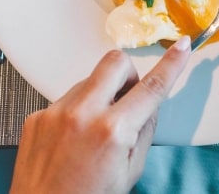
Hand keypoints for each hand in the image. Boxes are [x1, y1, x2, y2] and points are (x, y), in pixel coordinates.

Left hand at [10, 36, 190, 193]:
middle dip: (128, 75)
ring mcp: (55, 112)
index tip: (181, 47)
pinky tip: (72, 138)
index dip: (172, 64)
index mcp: (112, 131)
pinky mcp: (37, 115)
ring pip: (89, 79)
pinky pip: (65, 98)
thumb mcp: (130, 173)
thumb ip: (144, 134)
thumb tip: (149, 106)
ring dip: (99, 95)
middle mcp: (82, 115)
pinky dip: (76, 112)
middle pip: (116, 62)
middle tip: (127, 98)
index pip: (152, 87)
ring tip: (93, 131)